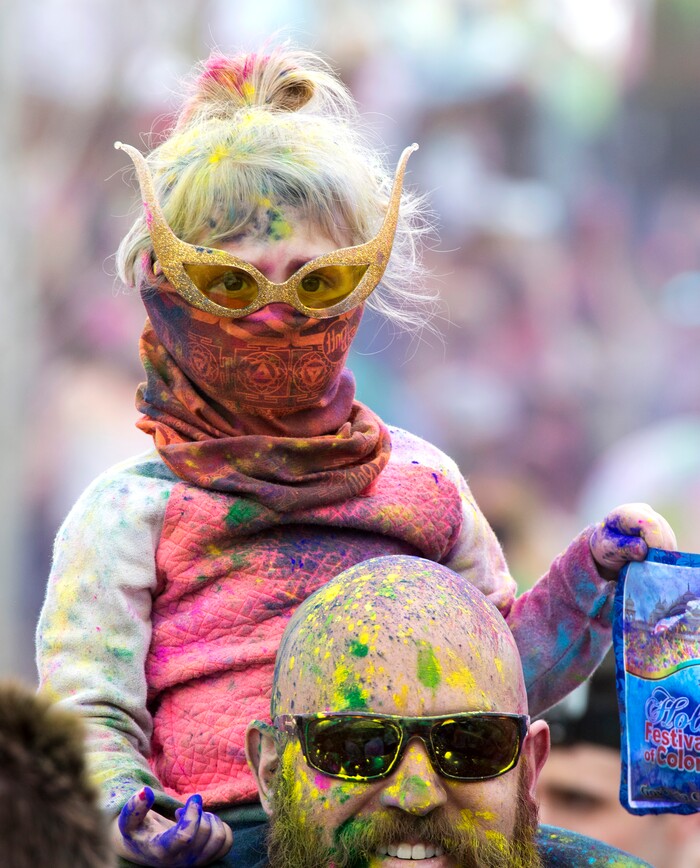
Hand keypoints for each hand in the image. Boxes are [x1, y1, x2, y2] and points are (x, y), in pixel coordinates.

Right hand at [111, 787, 232, 865]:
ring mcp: (196, 862)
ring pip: (219, 838)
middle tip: (186, 809)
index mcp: (162, 851)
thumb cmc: (138, 831)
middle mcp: (181, 861)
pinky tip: (205, 823)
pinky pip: (226, 843)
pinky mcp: (207, 859)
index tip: (193, 798)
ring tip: (196, 816)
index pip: (186, 836)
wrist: (145, 848)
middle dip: (200, 813)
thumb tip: (145, 792)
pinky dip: (222, 827)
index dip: (193, 814)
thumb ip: (134, 808)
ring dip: (212, 819)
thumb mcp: (128, 821)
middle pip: (205, 832)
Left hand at [589, 503, 676, 579]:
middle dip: (658, 552)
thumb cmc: (605, 546)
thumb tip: (643, 550)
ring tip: (647, 566)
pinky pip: (671, 546)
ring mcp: (657, 520)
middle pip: (662, 532)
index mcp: (627, 512)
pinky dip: (665, 557)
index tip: (649, 559)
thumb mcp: (606, 549)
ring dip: (662, 556)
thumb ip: (623, 548)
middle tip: (647, 567)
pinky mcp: (665, 531)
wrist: (609, 546)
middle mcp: (645, 512)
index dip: (654, 542)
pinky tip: (653, 564)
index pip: (649, 524)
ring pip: (669, 540)